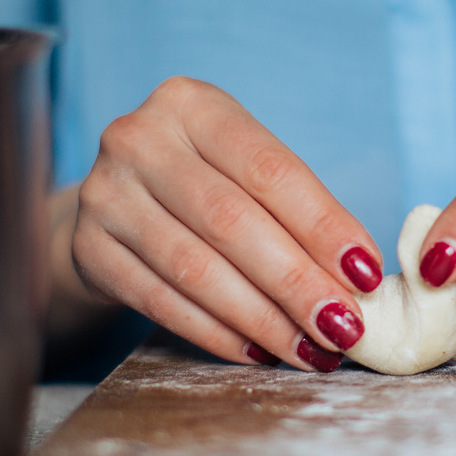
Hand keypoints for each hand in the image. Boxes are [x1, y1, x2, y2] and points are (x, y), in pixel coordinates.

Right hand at [63, 78, 385, 370]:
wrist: (117, 201)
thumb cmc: (206, 181)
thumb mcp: (244, 168)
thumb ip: (297, 210)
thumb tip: (358, 278)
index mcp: (192, 104)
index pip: (270, 170)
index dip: (323, 226)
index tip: (366, 275)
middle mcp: (140, 139)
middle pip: (232, 222)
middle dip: (296, 283)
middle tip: (344, 328)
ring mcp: (105, 194)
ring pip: (196, 269)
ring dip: (262, 318)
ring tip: (310, 349)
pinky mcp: (89, 249)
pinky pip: (162, 301)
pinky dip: (216, 333)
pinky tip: (257, 352)